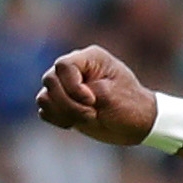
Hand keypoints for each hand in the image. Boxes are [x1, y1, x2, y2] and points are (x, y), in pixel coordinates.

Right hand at [34, 46, 157, 147]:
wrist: (138, 124)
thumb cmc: (130, 107)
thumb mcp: (110, 97)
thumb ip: (80, 92)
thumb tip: (48, 95)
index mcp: (90, 58)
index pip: (63, 66)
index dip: (72, 86)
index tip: (92, 101)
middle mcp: (75, 69)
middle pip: (50, 81)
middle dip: (69, 103)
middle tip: (92, 115)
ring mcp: (66, 86)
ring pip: (45, 97)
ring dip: (63, 112)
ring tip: (87, 119)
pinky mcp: (62, 103)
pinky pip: (45, 110)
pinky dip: (57, 118)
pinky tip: (74, 124)